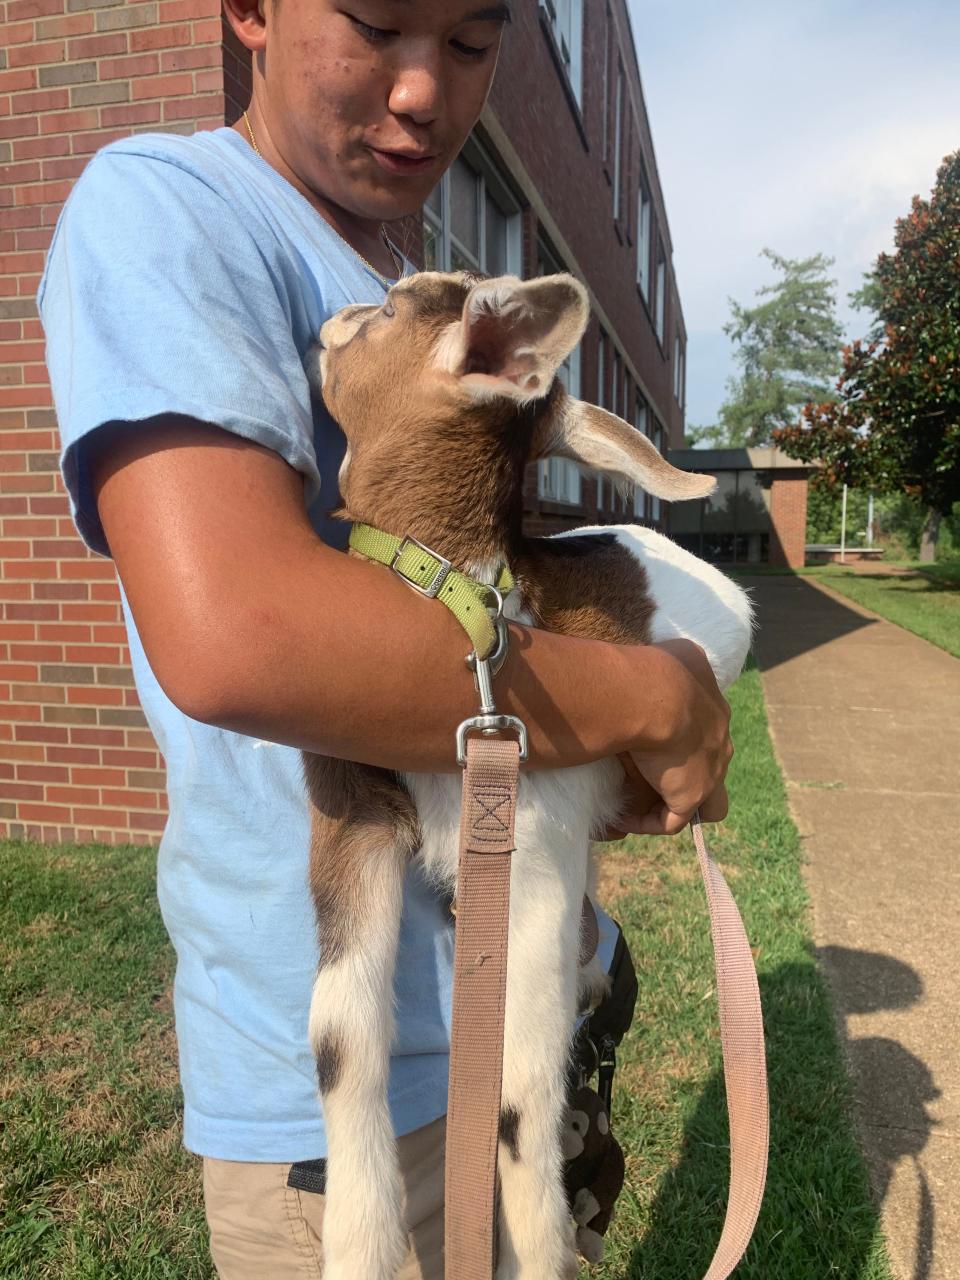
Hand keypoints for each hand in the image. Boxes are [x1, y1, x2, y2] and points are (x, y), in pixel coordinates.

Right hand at [597, 640, 732, 838]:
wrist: (653, 695)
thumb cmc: (656, 669)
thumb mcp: (677, 654)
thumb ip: (679, 662)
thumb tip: (666, 664)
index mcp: (716, 708)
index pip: (710, 729)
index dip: (687, 737)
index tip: (658, 739)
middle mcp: (720, 742)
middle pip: (713, 767)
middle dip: (688, 772)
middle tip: (653, 773)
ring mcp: (709, 773)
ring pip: (708, 803)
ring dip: (679, 804)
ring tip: (646, 805)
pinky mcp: (689, 797)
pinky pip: (671, 820)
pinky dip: (647, 822)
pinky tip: (622, 818)